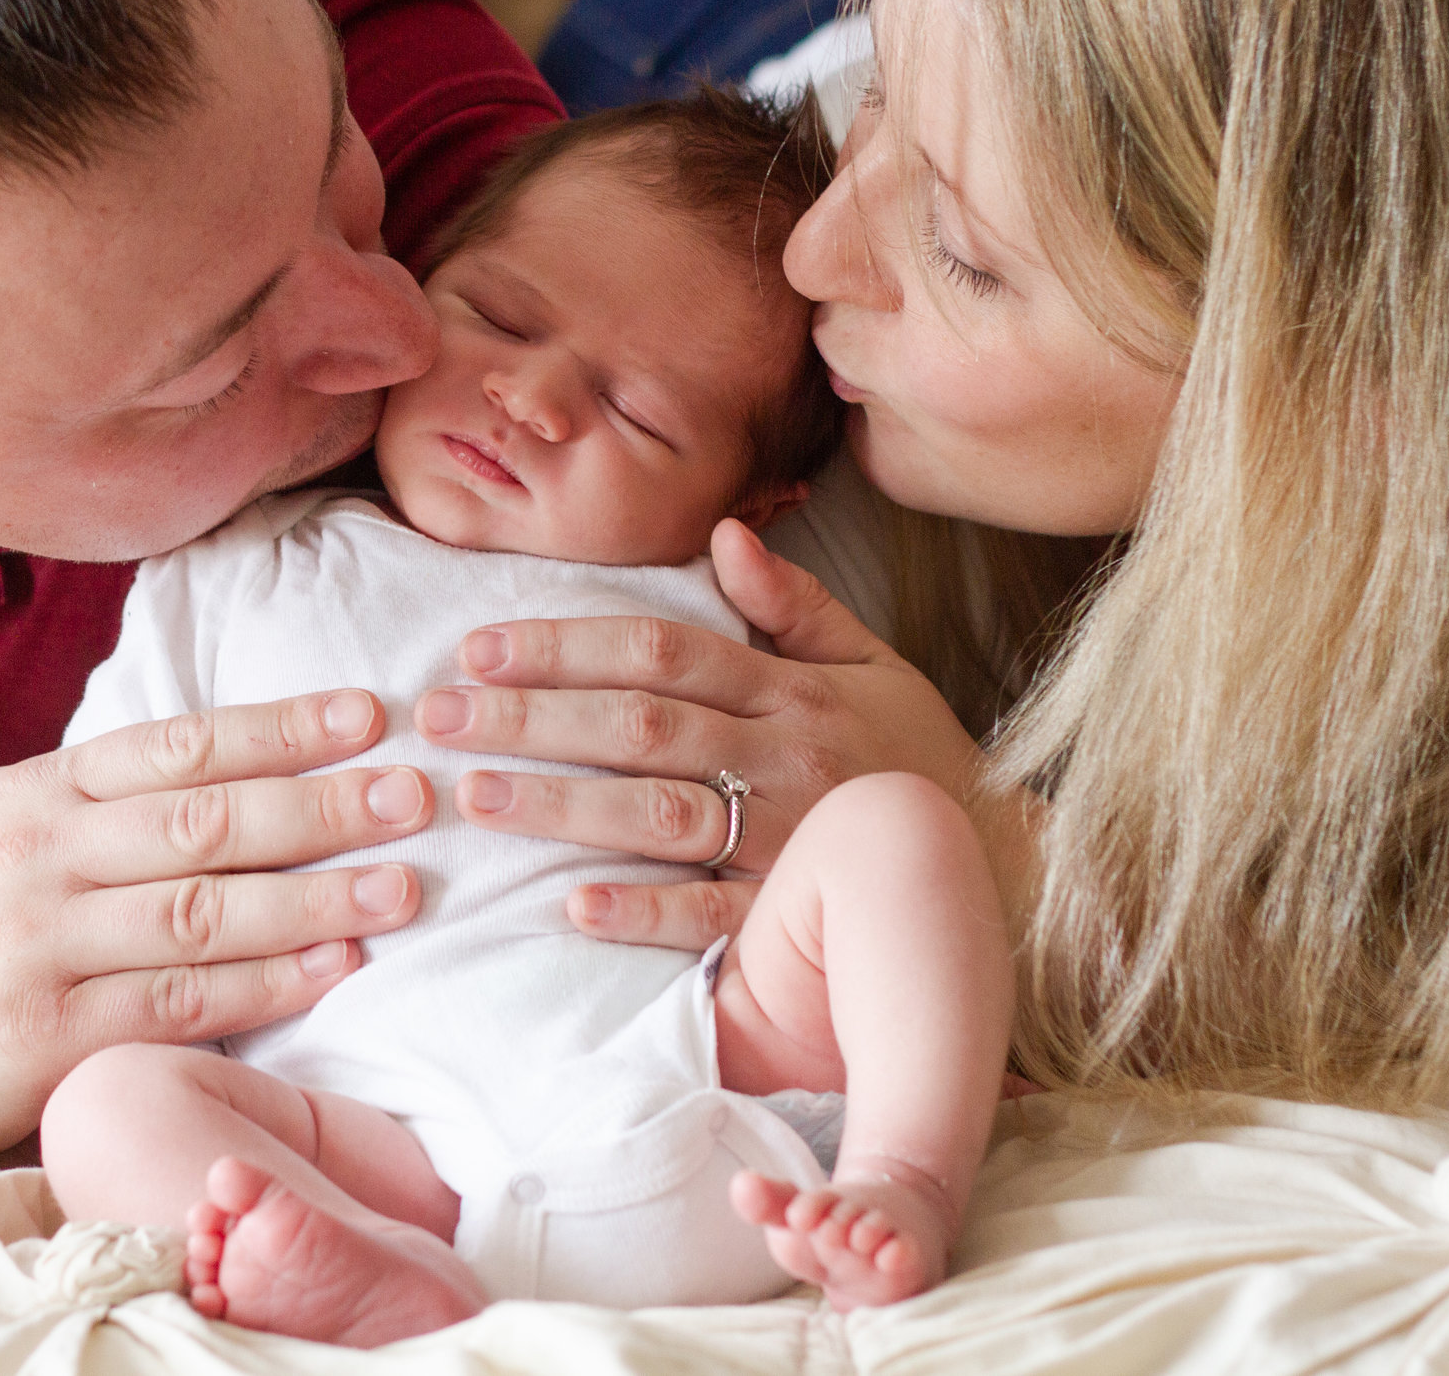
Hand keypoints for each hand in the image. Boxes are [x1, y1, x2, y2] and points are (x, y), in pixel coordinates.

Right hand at [0, 690, 433, 1157]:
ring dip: (316, 896)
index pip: (179, 745)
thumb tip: (222, 762)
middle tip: (417, 791)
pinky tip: (333, 966)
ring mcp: (40, 948)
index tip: (371, 714)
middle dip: (323, 804)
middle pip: (207, 821)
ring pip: (205, 912)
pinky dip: (266, 984)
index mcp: (32, 793)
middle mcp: (38, 859)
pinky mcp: (44, 1037)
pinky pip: (179, 1004)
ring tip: (402, 884)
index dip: (282, 728)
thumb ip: (91, 800)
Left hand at [420, 520, 980, 949]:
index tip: (477, 650)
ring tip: (474, 796)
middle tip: (437, 718)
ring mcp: (788, 836)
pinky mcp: (796, 916)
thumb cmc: (919, 755)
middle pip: (638, 723)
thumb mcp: (869, 661)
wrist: (1011, 863)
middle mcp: (782, 753)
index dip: (563, 645)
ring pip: (658, 812)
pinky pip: (713, 915)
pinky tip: (571, 904)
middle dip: (530, 717)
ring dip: (560, 805)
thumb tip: (724, 533)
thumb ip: (792, 601)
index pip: (658, 649)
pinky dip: (644, 909)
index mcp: (787, 686)